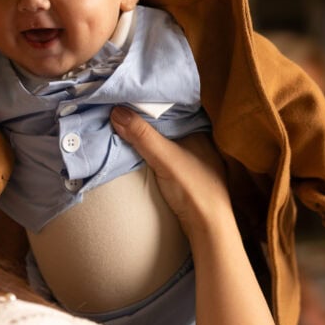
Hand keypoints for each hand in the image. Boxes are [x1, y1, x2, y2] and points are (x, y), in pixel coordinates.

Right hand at [109, 107, 230, 232]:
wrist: (208, 227)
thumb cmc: (193, 188)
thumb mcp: (164, 158)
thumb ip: (142, 135)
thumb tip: (116, 111)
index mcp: (199, 130)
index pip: (172, 109)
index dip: (152, 103)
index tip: (129, 97)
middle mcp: (199, 141)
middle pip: (167, 124)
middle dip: (147, 118)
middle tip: (122, 108)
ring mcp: (195, 158)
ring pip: (167, 139)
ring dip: (149, 136)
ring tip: (125, 125)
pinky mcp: (188, 174)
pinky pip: (166, 154)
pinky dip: (153, 150)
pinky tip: (141, 150)